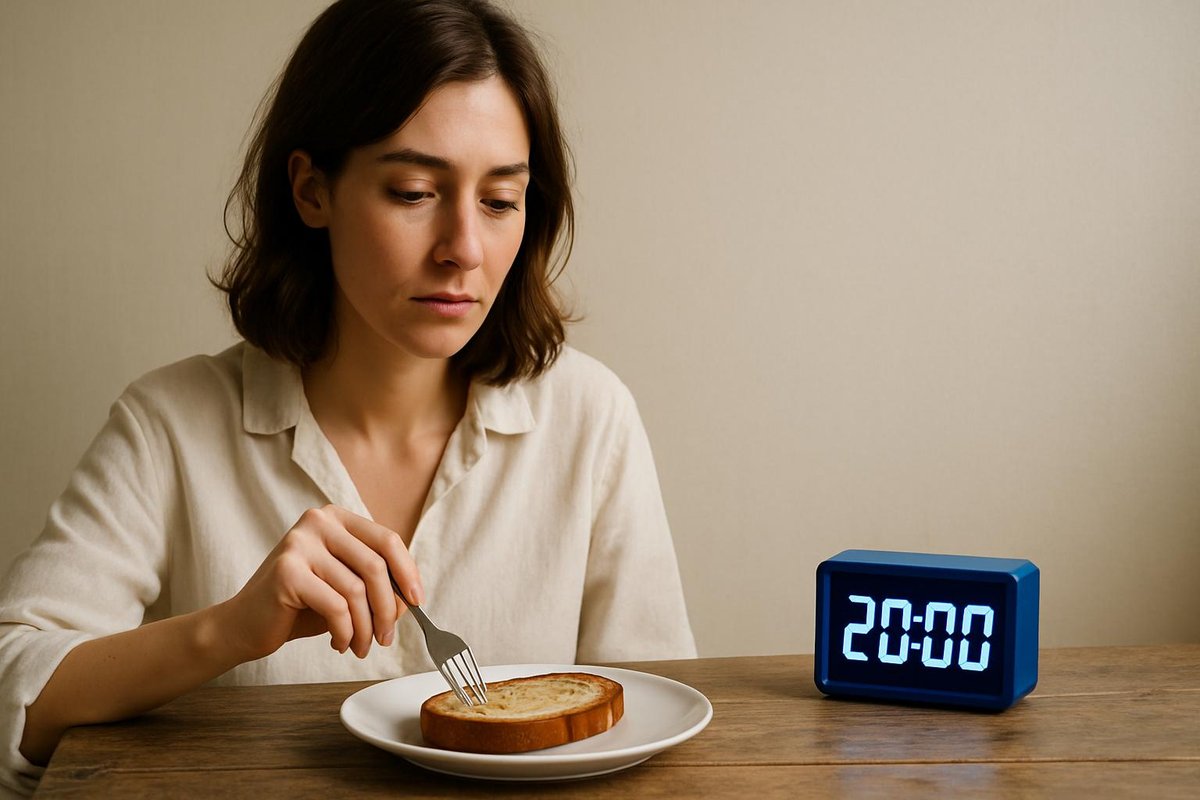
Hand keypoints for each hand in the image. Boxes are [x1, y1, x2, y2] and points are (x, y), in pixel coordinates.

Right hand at [218, 505, 423, 661]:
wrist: (243, 625)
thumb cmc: (299, 607)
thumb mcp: (343, 587)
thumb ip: (375, 583)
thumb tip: (411, 600)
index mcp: (335, 519)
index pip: (387, 540)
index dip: (408, 572)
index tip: (418, 602)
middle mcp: (318, 522)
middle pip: (375, 566)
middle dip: (388, 609)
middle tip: (386, 638)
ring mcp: (299, 544)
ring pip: (356, 591)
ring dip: (365, 628)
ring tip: (360, 646)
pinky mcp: (287, 572)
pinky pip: (336, 607)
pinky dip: (345, 632)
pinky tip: (339, 643)